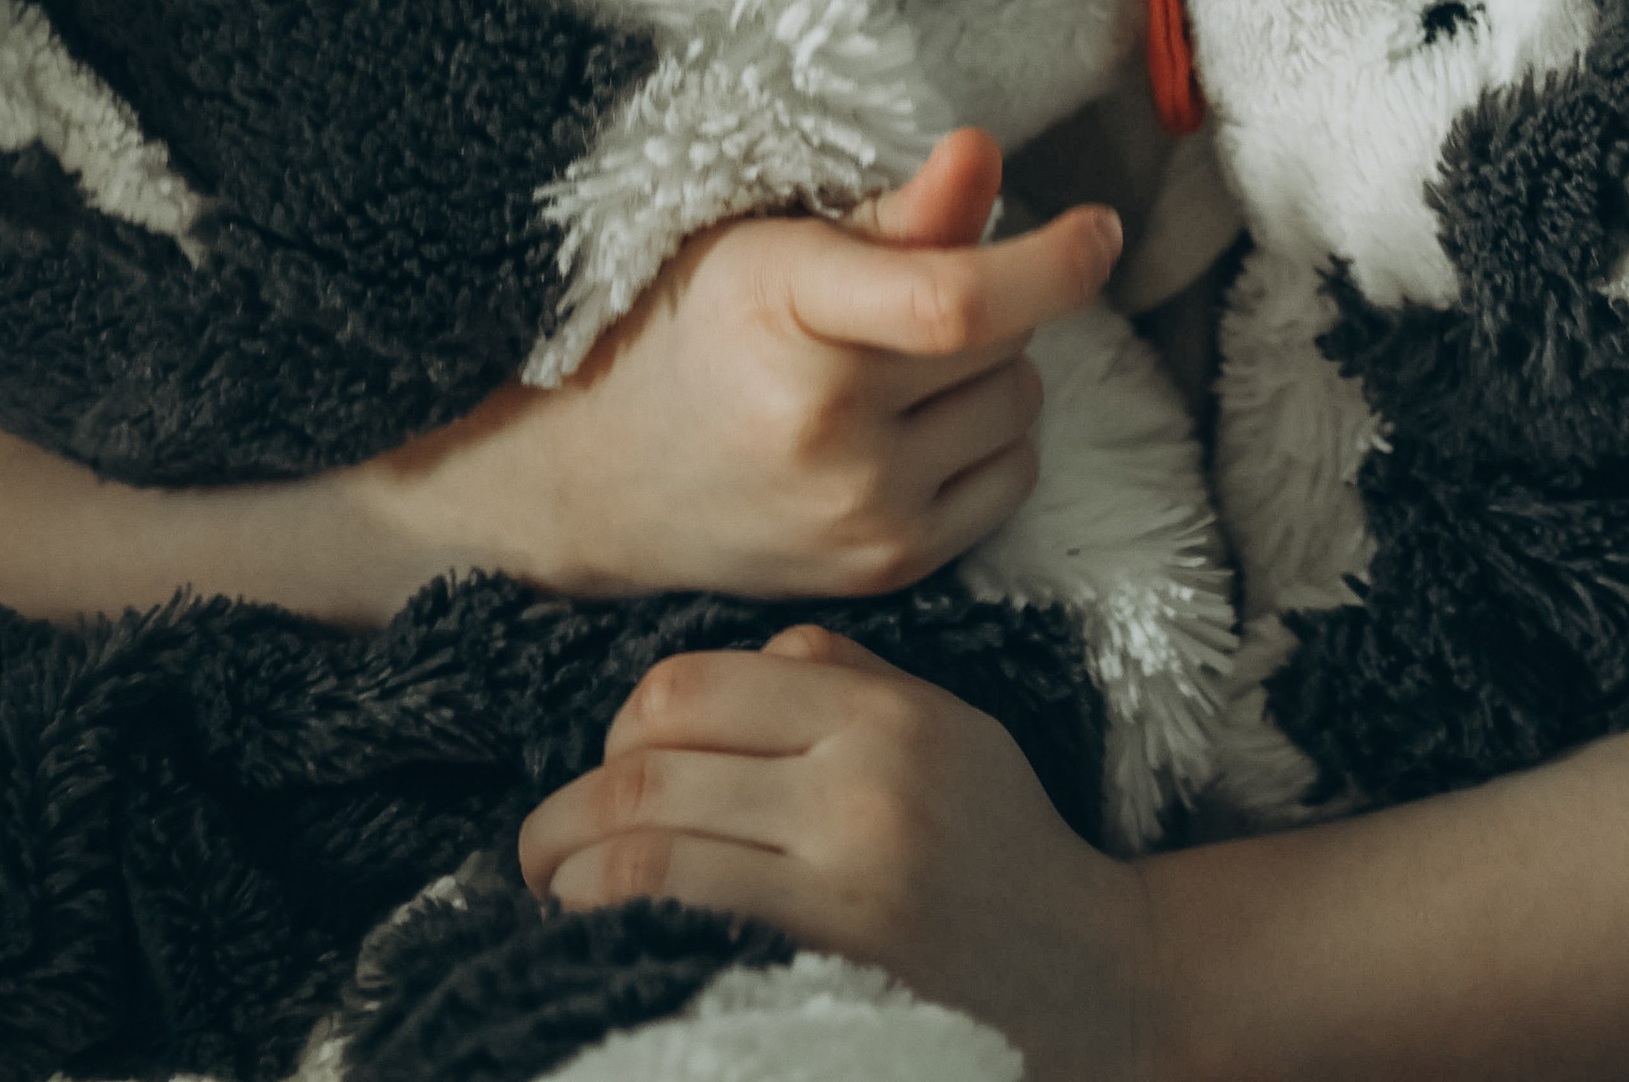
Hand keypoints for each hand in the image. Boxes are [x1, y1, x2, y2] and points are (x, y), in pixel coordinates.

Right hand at [365, 130, 1120, 604]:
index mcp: (786, 311)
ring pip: (1020, 403)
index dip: (1049, 261)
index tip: (1100, 227)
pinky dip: (991, 439)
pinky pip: (1015, 475)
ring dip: (991, 370)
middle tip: (906, 301)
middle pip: (1005, 336)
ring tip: (901, 367)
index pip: (954, 299)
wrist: (600, 486)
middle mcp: (825, 423)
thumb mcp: (770, 244)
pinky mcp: (888, 566)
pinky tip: (915, 427)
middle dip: (989, 299)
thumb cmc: (689, 333)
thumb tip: (986, 154)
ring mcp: (859, 508)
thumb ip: (895, 212)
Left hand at [521, 628, 1158, 1081]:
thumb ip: (841, 677)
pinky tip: (592, 924)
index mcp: (876, 708)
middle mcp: (856, 775)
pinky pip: (684, 915)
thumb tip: (739, 661)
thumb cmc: (1001, 840)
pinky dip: (615, 914)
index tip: (608, 767)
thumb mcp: (941, 725)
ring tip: (548, 887)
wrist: (1086, 967)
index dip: (622, 723)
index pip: (696, 684)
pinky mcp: (831, 951)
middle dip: (571, 803)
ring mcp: (842, 870)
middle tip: (542, 842)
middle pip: (655, 758)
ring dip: (569, 864)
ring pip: (651, 837)